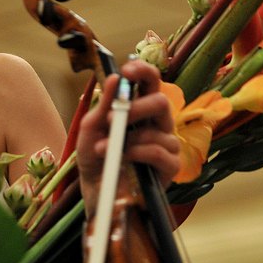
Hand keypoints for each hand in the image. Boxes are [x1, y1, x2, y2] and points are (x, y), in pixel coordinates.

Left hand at [76, 59, 179, 213]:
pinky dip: (137, 152)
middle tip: (114, 115)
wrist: (97, 193)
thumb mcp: (91, 130)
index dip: (144, 71)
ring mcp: (167, 144)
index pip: (151, 83)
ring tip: (103, 148)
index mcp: (140, 110)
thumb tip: (115, 78)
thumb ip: (102, 106)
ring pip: (159, 128)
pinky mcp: (170, 166)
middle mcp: (157, 124)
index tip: (128, 69)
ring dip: (127, 137)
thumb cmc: (96, 159)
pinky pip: (160, 151)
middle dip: (137, 106)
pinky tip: (122, 159)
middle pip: (161, 101)